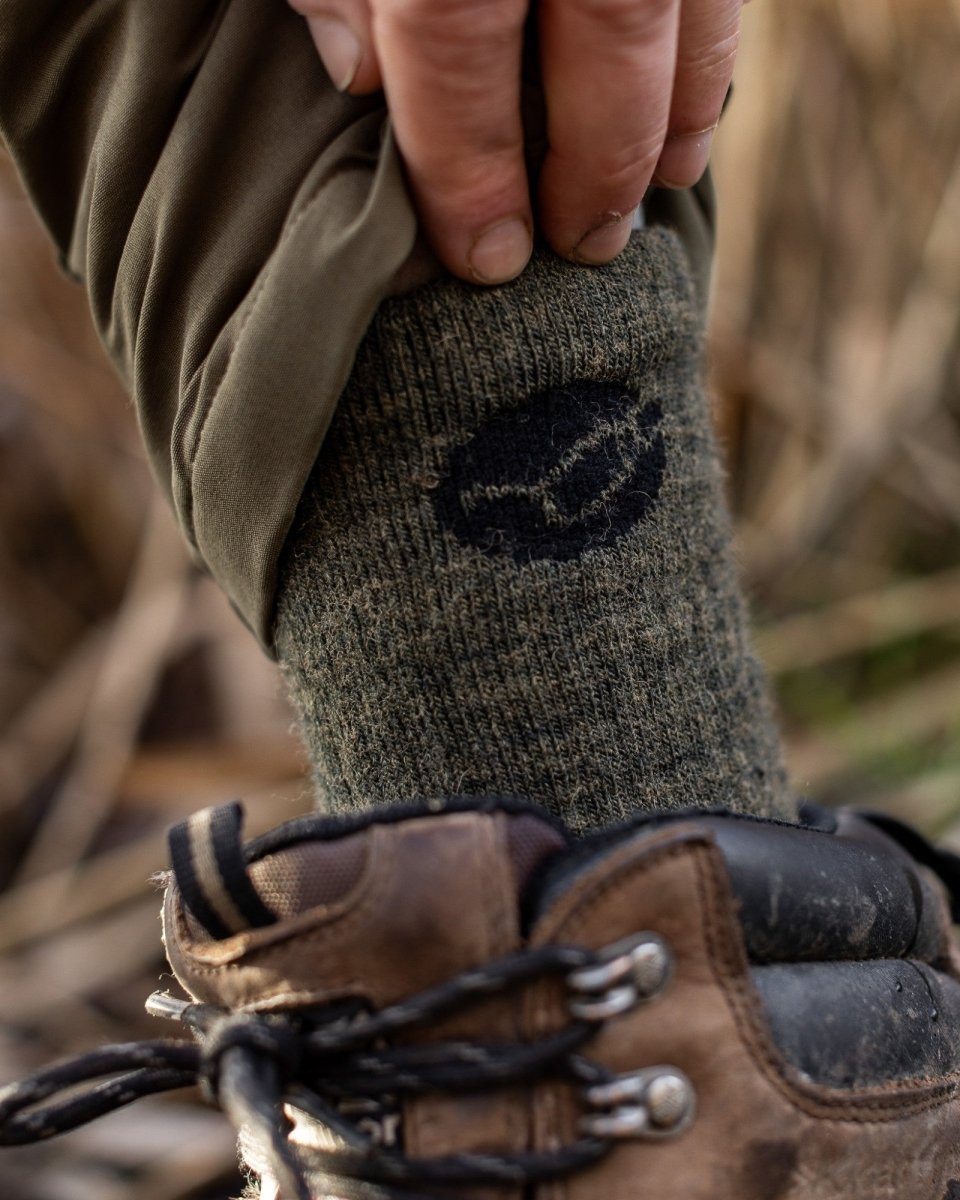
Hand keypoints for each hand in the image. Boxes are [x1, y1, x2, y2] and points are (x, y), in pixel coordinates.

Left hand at [289, 0, 741, 284]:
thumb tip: (358, 74)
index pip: (458, 45)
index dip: (469, 164)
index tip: (486, 257)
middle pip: (608, 34)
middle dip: (600, 158)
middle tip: (589, 244)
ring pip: (690, 2)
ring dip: (684, 104)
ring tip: (664, 181)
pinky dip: (715, 40)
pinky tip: (695, 95)